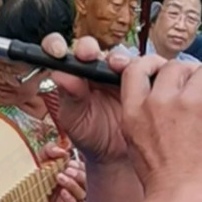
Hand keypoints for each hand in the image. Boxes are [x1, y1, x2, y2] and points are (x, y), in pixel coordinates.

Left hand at [40, 144, 86, 201]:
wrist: (24, 196)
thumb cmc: (35, 175)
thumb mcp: (41, 158)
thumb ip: (50, 149)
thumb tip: (62, 151)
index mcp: (72, 172)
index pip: (84, 169)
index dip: (79, 165)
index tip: (70, 163)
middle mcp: (74, 185)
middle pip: (87, 180)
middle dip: (79, 174)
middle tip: (67, 170)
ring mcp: (72, 198)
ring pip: (83, 193)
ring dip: (73, 184)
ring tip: (60, 178)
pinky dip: (70, 198)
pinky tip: (62, 192)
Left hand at [41, 35, 132, 163]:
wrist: (118, 156)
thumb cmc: (92, 137)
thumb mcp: (76, 120)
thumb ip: (69, 97)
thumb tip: (60, 75)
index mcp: (72, 76)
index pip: (60, 52)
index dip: (56, 46)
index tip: (56, 51)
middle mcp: (94, 70)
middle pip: (91, 47)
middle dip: (89, 48)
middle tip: (89, 55)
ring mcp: (119, 73)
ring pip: (118, 54)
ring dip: (119, 57)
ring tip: (119, 66)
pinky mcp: (142, 79)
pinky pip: (144, 67)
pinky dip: (145, 66)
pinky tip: (143, 74)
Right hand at [44, 34, 201, 201]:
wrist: (180, 198)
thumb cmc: (164, 181)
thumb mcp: (137, 144)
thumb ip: (146, 118)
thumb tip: (162, 102)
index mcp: (135, 110)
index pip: (137, 68)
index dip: (153, 63)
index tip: (165, 67)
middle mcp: (159, 101)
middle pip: (177, 66)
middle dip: (192, 72)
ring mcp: (187, 102)